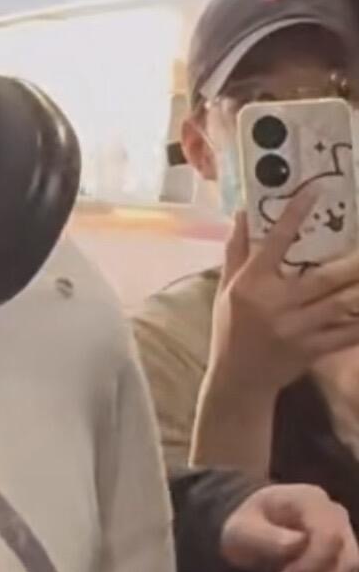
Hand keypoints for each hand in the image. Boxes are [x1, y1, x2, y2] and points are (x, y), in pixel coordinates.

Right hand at [210, 193, 358, 395]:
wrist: (238, 380)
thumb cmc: (230, 328)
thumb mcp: (225, 287)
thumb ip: (236, 250)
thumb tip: (242, 212)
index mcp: (251, 284)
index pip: (275, 242)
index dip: (295, 214)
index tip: (316, 190)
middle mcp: (275, 304)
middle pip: (323, 276)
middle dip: (353, 260)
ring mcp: (297, 329)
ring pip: (342, 303)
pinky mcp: (312, 349)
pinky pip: (346, 333)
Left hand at [222, 483, 358, 571]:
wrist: (252, 532)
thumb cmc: (246, 526)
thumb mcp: (241, 529)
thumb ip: (265, 536)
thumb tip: (297, 544)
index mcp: (312, 501)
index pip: (330, 536)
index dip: (309, 567)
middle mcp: (338, 521)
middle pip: (348, 565)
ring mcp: (347, 545)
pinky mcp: (346, 571)